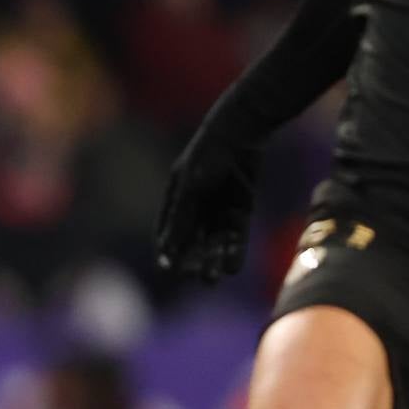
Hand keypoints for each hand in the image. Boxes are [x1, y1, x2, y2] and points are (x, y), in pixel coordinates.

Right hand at [154, 139, 258, 284]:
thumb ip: (181, 217)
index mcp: (176, 199)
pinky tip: (231, 267)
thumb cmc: (207, 155)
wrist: (241, 131)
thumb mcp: (191, 186)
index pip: (168, 233)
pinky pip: (235, 235)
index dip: (169, 252)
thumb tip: (166, 249)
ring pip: (215, 241)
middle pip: (193, 241)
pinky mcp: (241, 209)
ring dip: (213, 259)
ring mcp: (220, 209)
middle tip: (199, 277)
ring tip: (214, 277)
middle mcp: (197, 207)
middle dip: (194, 260)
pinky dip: (233, 251)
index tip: (170, 269)